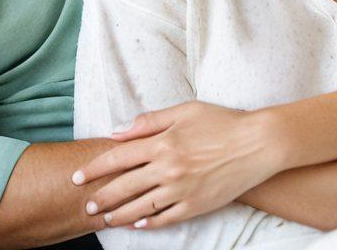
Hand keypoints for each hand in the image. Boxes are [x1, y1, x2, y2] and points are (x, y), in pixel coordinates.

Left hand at [72, 102, 278, 230]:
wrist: (258, 143)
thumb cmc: (222, 121)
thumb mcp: (185, 111)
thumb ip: (149, 121)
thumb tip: (118, 131)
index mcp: (163, 142)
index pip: (118, 157)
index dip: (95, 168)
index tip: (78, 176)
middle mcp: (169, 168)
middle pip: (124, 186)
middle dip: (101, 197)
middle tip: (86, 204)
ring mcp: (182, 190)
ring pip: (141, 207)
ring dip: (119, 214)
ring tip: (105, 218)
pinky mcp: (196, 205)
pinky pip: (166, 218)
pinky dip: (149, 223)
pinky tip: (138, 225)